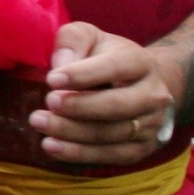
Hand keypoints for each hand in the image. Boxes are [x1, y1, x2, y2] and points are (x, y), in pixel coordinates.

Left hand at [29, 21, 180, 168]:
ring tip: (39, 122)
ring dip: (72, 132)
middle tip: (49, 102)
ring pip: (112, 134)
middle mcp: (153, 95)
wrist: (142, 85)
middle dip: (79, 107)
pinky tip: (51, 146)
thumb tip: (61, 63)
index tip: (52, 79)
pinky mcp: (142, 149)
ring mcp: (151, 124)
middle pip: (117, 106)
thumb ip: (73, 40)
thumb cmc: (106, 58)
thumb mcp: (90, 38)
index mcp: (141, 63)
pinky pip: (112, 156)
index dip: (83, 74)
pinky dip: (79, 154)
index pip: (116, 67)